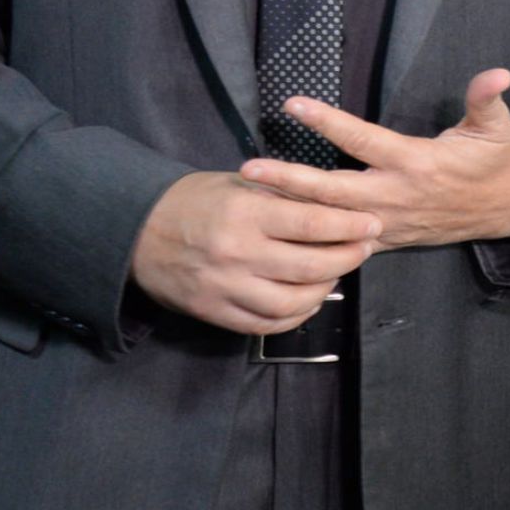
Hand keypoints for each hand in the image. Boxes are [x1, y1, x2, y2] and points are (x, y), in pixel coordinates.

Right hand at [129, 171, 381, 333]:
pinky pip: (265, 324)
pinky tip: (308, 299)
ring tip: (337, 273)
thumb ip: (283, 196)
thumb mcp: (239, 184)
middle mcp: (237, 253)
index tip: (373, 223)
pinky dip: (295, 316)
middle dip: (347, 258)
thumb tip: (336, 205)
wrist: (136, 230)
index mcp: (246, 213)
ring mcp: (225, 287)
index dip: (350, 226)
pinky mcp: (214, 312)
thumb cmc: (195, 200)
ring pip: (292, 302)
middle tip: (364, 249)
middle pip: (311, 266)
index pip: (314, 223)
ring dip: (324, 290)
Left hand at [236, 69, 509, 250]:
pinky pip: (342, 243)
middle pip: (332, 190)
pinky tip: (278, 233)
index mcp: (416, 163)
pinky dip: (310, 238)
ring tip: (250, 200)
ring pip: (330, 220)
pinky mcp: (387, 239)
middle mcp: (395, 195)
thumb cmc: (498, 163)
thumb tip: (498, 72)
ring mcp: (388, 222)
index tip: (294, 105)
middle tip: (249, 169)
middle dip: (289, 180)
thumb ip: (487, 98)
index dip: (327, 122)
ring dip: (290, 210)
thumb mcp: (497, 127)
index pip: (362, 140)